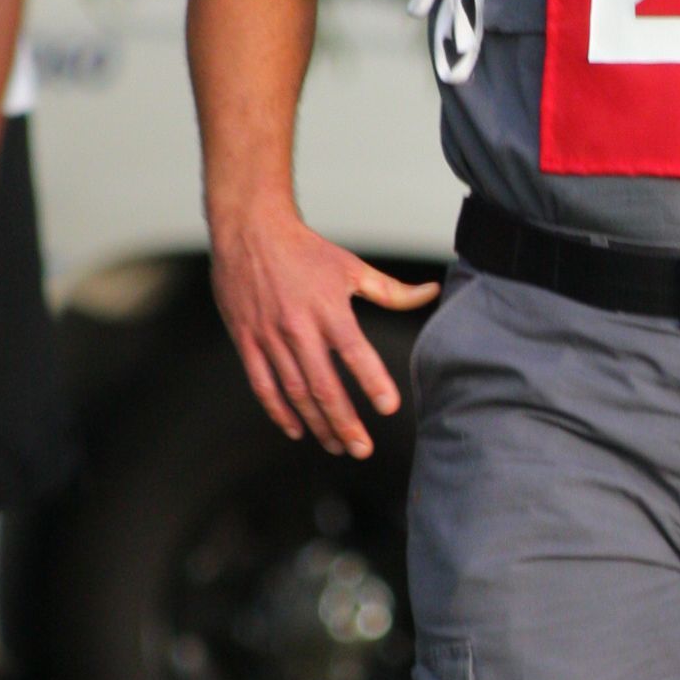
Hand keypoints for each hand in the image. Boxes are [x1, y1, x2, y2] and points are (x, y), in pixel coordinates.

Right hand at [210, 201, 438, 458]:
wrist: (249, 231)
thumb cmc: (305, 251)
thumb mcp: (352, 267)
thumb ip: (392, 291)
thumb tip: (432, 293)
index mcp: (329, 308)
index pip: (354, 351)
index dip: (372, 380)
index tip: (389, 406)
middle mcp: (298, 326)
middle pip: (323, 384)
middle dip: (344, 422)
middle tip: (362, 449)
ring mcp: (269, 336)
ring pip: (294, 391)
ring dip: (317, 423)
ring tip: (337, 446)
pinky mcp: (246, 340)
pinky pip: (262, 384)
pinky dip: (278, 411)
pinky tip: (297, 430)